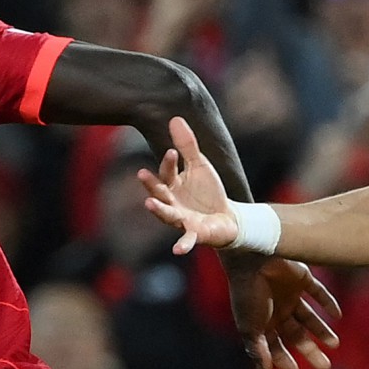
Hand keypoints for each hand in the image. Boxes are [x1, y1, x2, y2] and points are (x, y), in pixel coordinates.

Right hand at [140, 117, 237, 252]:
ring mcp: (181, 220)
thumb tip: (174, 118)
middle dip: (151, 184)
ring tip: (149, 204)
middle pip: (159, 193)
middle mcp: (172, 203)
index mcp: (173, 185)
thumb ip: (187, 146)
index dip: (169, 163)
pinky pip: (186, 240)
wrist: (227, 217)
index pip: (167, 172)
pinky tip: (178, 251)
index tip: (173, 152)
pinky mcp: (195, 234)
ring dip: (158, 210)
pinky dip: (182, 245)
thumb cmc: (208, 191)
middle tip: (141, 174)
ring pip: (167, 215)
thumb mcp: (200, 166)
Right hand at [227, 256, 340, 368]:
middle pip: (296, 335)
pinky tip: (338, 315)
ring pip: (309, 317)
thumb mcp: (250, 327)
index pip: (275, 345)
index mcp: (262, 321)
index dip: (283, 359)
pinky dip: (328, 302)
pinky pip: (318, 292)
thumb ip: (258, 351)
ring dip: (322, 330)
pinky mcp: (301, 277)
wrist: (251, 256)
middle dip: (310, 350)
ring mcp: (289, 293)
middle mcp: (276, 309)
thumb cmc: (247, 294)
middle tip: (325, 366)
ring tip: (335, 344)